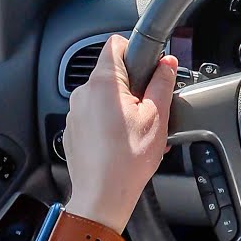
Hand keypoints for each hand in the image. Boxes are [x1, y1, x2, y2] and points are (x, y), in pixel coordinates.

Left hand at [63, 35, 177, 231]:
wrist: (102, 196)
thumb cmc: (127, 161)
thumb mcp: (156, 117)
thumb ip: (162, 84)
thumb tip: (167, 63)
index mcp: (104, 84)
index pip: (116, 44)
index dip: (135, 51)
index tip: (148, 67)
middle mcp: (84, 93)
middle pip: (111, 72)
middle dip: (131, 84)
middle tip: (148, 108)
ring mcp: (75, 112)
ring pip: (103, 95)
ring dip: (120, 105)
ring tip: (135, 130)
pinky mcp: (73, 129)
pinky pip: (94, 114)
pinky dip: (108, 120)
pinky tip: (121, 140)